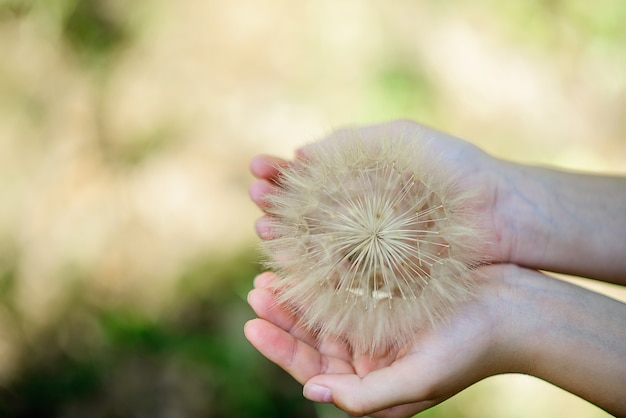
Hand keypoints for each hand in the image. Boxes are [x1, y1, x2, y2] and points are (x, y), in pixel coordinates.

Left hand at [244, 266, 515, 417]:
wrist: (516, 310)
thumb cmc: (472, 349)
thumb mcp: (419, 379)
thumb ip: (366, 395)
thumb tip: (311, 393)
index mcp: (375, 384)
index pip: (316, 371)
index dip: (282, 349)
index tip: (252, 323)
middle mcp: (372, 359)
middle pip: (315, 339)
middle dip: (285, 317)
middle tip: (258, 291)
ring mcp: (379, 328)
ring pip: (325, 311)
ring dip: (300, 293)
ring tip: (272, 273)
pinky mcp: (389, 299)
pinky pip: (346, 287)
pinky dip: (325, 274)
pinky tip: (306, 257)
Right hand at [250, 120, 513, 264]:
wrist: (500, 212)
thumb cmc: (454, 169)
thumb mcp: (401, 141)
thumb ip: (352, 145)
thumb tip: (302, 153)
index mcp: (364, 180)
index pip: (313, 177)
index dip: (285, 174)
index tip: (258, 168)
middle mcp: (362, 214)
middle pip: (308, 210)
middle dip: (279, 204)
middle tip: (254, 198)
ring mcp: (370, 246)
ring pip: (317, 241)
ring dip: (287, 235)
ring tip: (263, 227)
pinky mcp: (381, 276)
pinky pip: (339, 271)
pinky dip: (312, 265)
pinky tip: (288, 257)